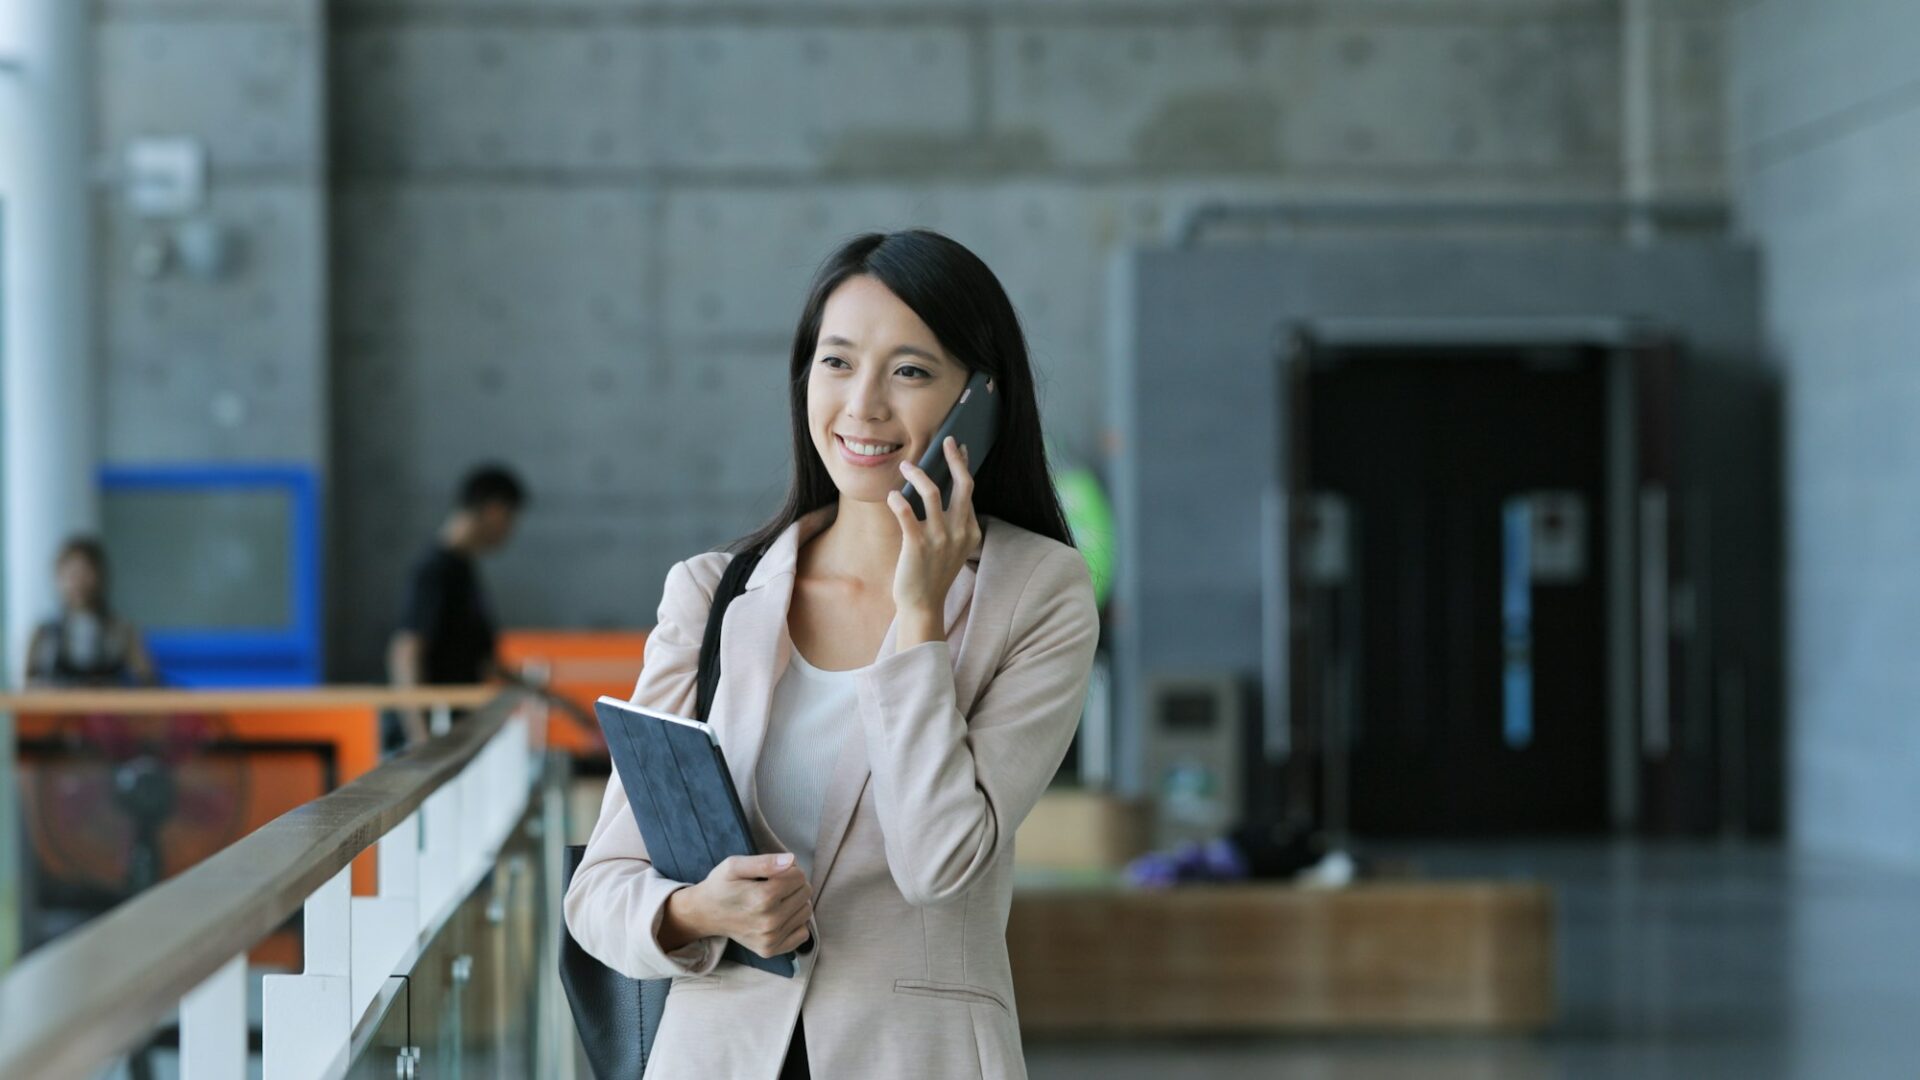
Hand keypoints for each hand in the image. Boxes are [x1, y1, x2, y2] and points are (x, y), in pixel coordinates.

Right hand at [675, 853, 812, 958]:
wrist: (705, 914)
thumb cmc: (721, 886)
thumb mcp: (735, 865)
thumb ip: (764, 861)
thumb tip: (791, 860)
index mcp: (762, 898)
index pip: (799, 876)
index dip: (790, 869)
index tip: (775, 872)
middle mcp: (769, 922)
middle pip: (805, 893)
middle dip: (794, 884)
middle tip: (774, 885)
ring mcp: (770, 939)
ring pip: (806, 912)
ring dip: (796, 903)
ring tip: (776, 900)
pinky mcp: (770, 950)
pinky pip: (802, 934)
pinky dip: (795, 923)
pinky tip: (779, 916)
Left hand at [886, 436, 981, 631]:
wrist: (923, 604)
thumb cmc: (933, 572)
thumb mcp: (953, 546)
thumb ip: (953, 521)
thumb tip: (941, 488)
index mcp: (970, 530)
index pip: (969, 490)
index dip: (963, 466)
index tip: (959, 449)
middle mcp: (959, 532)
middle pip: (962, 485)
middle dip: (955, 459)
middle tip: (946, 440)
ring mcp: (940, 539)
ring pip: (933, 493)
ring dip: (919, 474)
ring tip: (907, 464)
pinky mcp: (917, 546)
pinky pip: (906, 514)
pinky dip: (898, 500)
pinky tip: (892, 494)